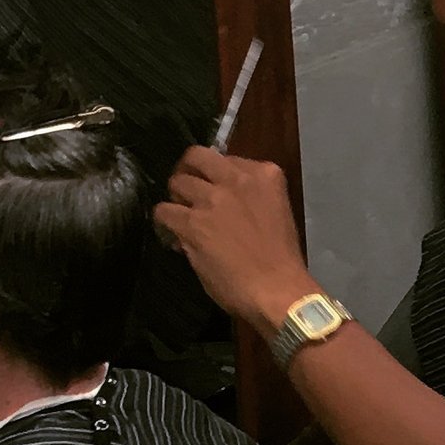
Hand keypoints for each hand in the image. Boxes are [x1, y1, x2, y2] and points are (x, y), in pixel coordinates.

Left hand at [156, 149, 318, 336]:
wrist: (276, 287)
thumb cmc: (281, 256)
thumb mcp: (275, 211)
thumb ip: (250, 196)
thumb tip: (217, 199)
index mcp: (265, 174)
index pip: (227, 158)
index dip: (215, 175)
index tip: (214, 190)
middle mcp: (237, 179)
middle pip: (196, 156)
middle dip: (188, 170)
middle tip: (186, 189)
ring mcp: (213, 199)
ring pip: (176, 182)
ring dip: (176, 199)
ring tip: (181, 216)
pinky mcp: (191, 222)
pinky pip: (163, 211)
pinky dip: (165, 222)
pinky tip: (174, 235)